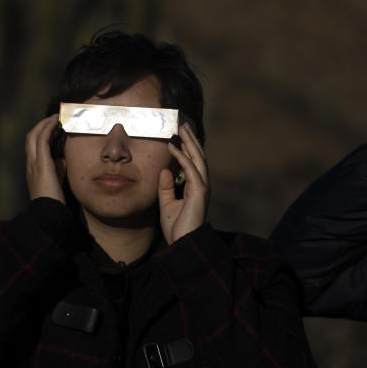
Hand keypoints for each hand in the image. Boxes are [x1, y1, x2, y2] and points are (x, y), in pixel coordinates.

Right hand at [25, 114, 64, 202]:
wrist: (49, 213)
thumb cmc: (53, 201)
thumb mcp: (55, 182)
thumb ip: (57, 170)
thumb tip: (62, 160)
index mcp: (33, 168)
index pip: (33, 145)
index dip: (42, 133)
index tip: (54, 126)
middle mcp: (30, 163)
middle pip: (30, 137)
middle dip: (41, 125)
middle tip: (54, 118)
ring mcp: (34, 163)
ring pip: (34, 136)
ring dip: (45, 124)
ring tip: (56, 117)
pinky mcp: (41, 164)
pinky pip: (42, 141)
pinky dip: (48, 129)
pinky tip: (56, 123)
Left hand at [158, 123, 208, 243]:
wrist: (183, 244)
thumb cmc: (177, 227)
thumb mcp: (167, 203)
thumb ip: (166, 187)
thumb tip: (164, 170)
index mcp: (195, 187)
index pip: (193, 162)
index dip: (187, 147)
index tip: (180, 134)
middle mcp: (201, 184)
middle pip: (198, 156)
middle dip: (190, 139)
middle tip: (182, 123)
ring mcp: (202, 187)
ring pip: (197, 158)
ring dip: (189, 142)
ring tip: (181, 128)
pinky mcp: (199, 191)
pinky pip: (190, 169)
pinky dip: (181, 156)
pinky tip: (172, 146)